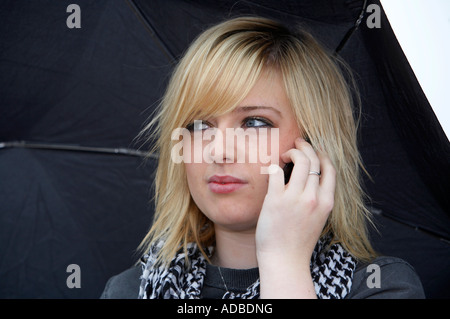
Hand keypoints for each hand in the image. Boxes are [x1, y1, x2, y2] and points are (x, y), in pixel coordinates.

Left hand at [255, 137, 335, 266]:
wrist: (285, 260)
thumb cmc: (298, 240)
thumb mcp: (318, 218)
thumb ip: (317, 199)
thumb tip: (309, 178)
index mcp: (326, 202)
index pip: (330, 168)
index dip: (322, 154)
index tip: (313, 150)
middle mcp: (313, 198)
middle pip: (314, 159)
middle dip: (306, 146)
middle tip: (296, 143)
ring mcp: (295, 198)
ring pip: (299, 160)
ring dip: (291, 151)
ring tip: (283, 154)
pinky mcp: (275, 200)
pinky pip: (275, 172)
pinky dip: (273, 165)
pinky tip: (271, 169)